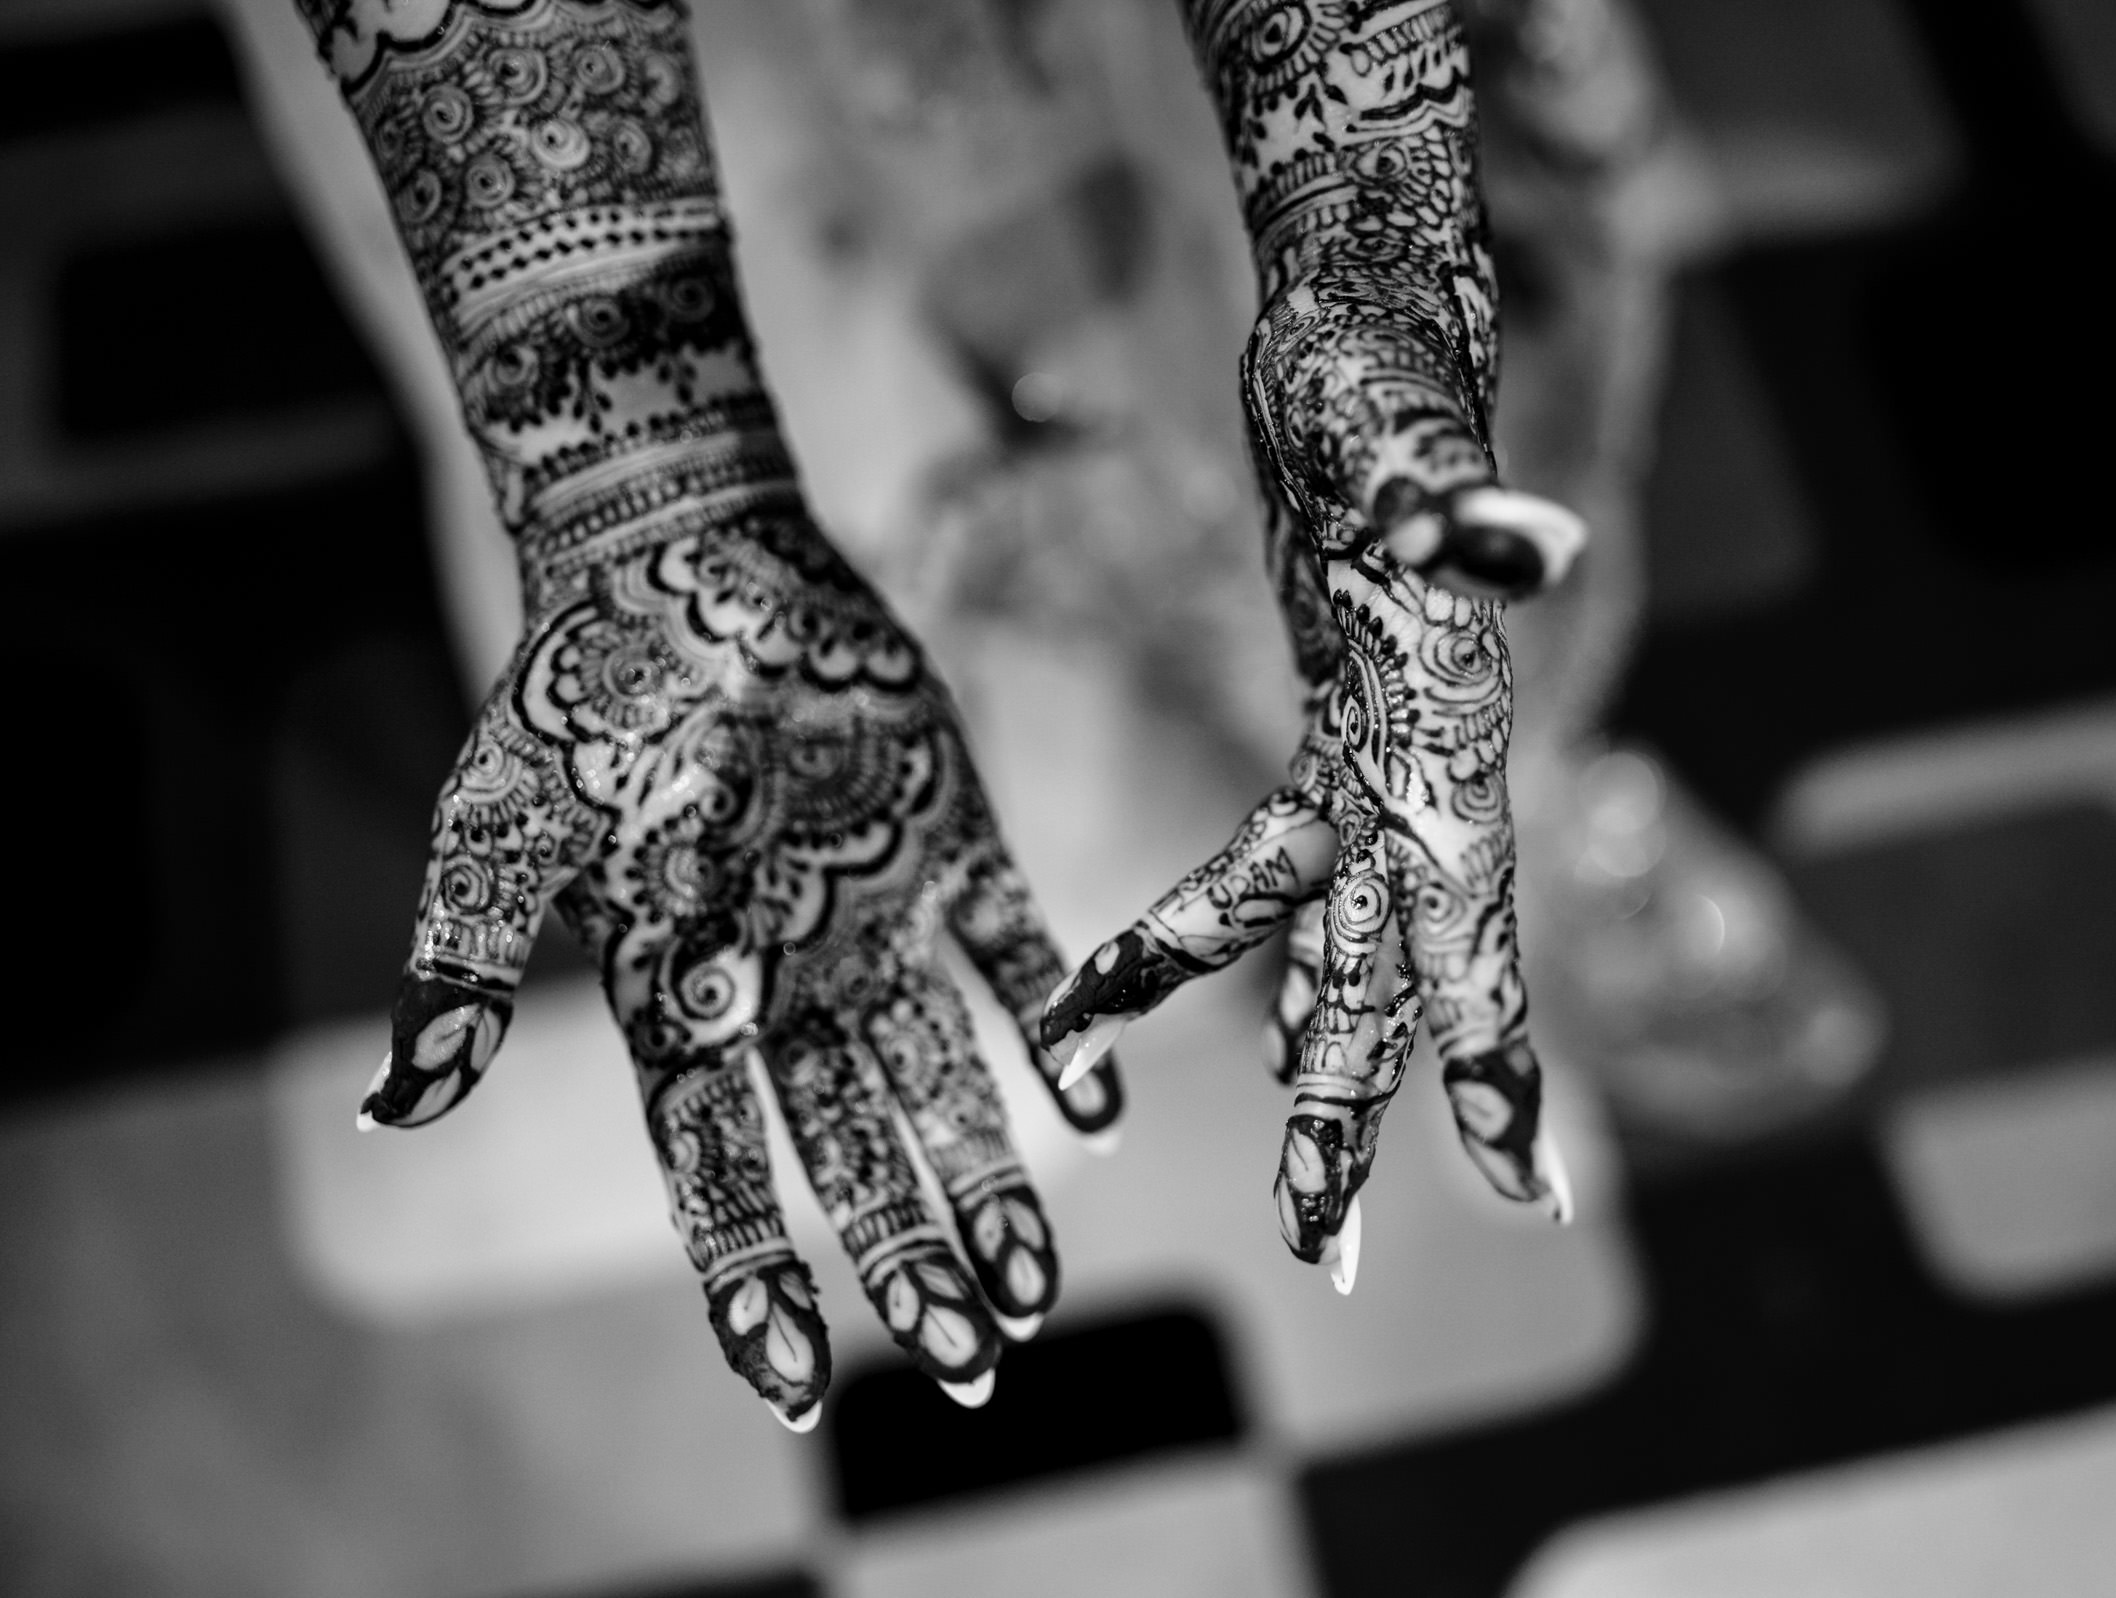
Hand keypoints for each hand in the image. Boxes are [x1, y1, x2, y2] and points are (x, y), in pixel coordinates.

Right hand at [362, 519, 1121, 1422]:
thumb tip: (402, 1103)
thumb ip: (463, 963)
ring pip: (941, 1075)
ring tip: (1037, 1295)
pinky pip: (1012, 944)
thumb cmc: (578, 686)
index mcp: (679, 995)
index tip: (796, 1383)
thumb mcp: (501, 825)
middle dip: (905, 1255)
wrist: (680, 550)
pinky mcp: (947, 835)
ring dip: (987, 1180)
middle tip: (974, 1362)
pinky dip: (1057, 1021)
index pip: (718, 1165)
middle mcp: (786, 978)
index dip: (750, 1274)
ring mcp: (872, 914)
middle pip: (852, 1146)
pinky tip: (1098, 1112)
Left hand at [1041, 315, 1578, 1289]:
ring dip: (1314, 1050)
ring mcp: (1382, 751)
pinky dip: (1268, 945)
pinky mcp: (1334, 720)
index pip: (1473, 922)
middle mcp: (1424, 768)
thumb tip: (1532, 545)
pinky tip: (1256, 1021)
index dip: (1491, 1050)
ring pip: (1344, 935)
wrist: (1362, 320)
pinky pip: (1299, 864)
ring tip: (1288, 1165)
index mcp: (1441, 741)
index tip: (1520, 1185)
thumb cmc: (1379, 376)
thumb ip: (1464, 511)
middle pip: (1395, 968)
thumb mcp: (1405, 441)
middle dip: (1360, 1111)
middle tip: (1317, 1258)